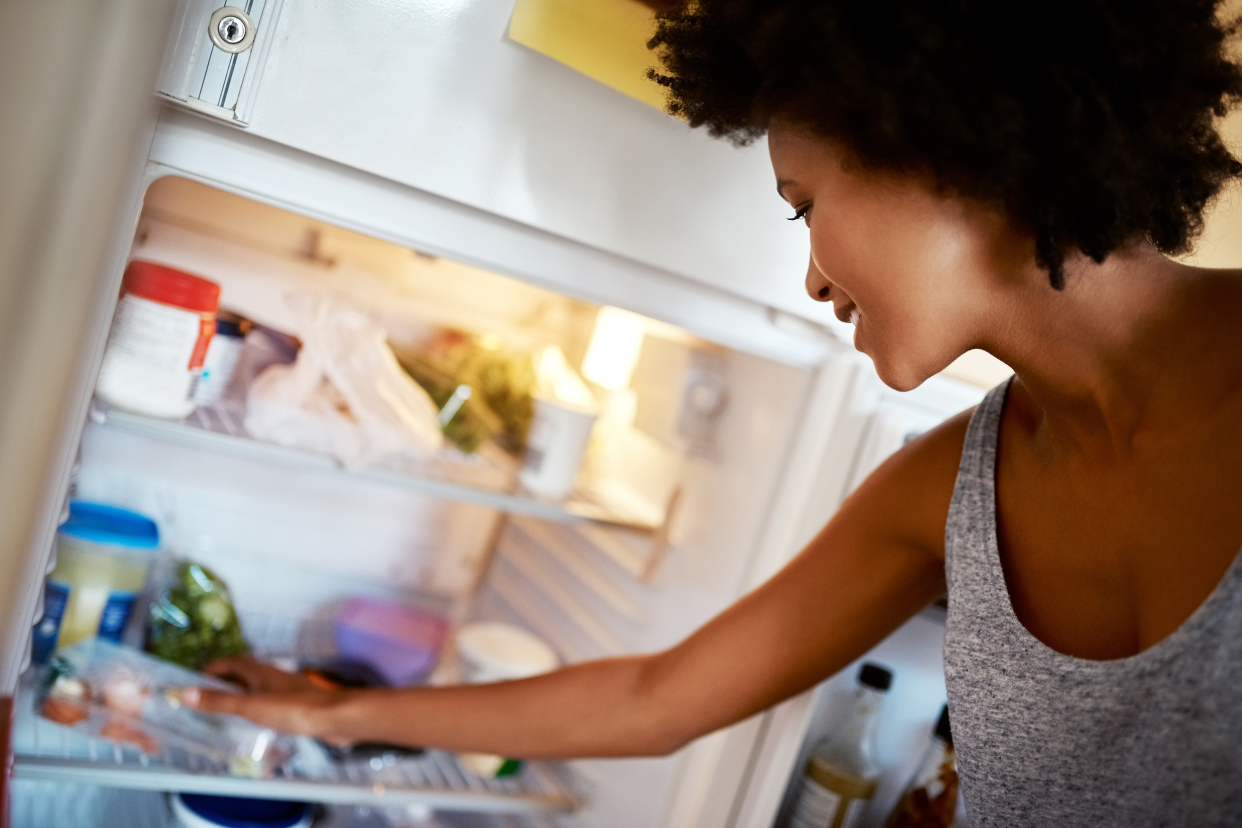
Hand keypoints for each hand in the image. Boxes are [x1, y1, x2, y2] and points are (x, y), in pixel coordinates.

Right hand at [179, 655, 349, 739]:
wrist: (335, 717)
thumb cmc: (293, 709)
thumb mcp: (250, 706)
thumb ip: (219, 701)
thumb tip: (184, 692)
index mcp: (260, 671)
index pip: (231, 662)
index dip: (213, 669)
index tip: (195, 679)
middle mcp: (273, 676)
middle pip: (244, 673)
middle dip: (224, 682)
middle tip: (206, 696)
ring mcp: (287, 689)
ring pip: (258, 687)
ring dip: (241, 694)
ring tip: (226, 710)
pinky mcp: (297, 704)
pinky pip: (270, 701)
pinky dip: (257, 707)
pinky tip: (257, 721)